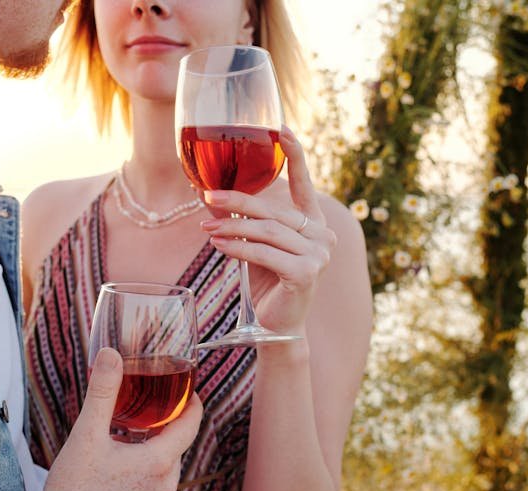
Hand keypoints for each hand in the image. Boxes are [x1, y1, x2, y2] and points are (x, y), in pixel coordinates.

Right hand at [30, 348, 201, 490]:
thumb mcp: (87, 433)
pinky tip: (119, 479)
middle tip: (144, 416)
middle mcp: (166, 487)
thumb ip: (102, 391)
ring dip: (152, 458)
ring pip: (164, 473)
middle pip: (175, 448)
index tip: (189, 392)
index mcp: (159, 461)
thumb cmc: (73, 490)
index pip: (191, 424)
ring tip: (127, 447)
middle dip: (163, 431)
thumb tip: (111, 355)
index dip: (192, 404)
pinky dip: (144, 482)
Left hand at [199, 127, 336, 336]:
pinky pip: (265, 253)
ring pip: (267, 231)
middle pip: (273, 210)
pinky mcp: (306, 273)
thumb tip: (205, 194)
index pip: (304, 185)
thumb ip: (238, 220)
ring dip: (232, 228)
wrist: (277, 324)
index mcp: (313, 223)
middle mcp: (322, 235)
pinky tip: (219, 246)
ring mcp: (318, 254)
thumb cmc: (266, 281)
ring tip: (206, 228)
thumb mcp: (252, 245)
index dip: (296, 156)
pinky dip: (237, 249)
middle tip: (207, 196)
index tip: (282, 129)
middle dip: (237, 201)